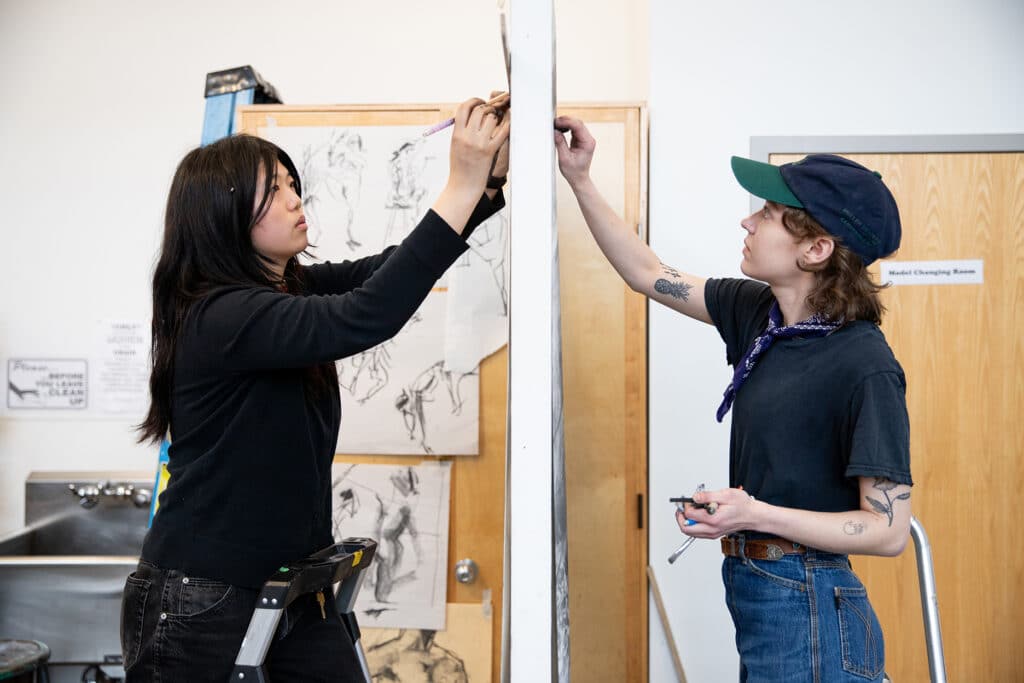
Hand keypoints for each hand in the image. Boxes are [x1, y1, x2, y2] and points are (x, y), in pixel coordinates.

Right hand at [432, 95, 510, 233]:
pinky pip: (502, 131)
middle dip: (487, 107)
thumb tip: (474, 113)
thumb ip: (463, 130)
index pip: (464, 108)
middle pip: (479, 110)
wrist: (463, 186)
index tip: (479, 102)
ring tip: (496, 121)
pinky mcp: (490, 151)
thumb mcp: (455, 145)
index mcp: (456, 134)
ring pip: (492, 118)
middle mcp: (467, 137)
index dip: (473, 101)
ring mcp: (479, 144)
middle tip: (491, 110)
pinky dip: (507, 124)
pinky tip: (508, 123)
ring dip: (496, 116)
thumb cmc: (460, 166)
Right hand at [553, 115, 595, 186]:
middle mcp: (588, 139)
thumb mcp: (564, 158)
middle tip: (554, 123)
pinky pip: (574, 129)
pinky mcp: (580, 140)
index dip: (566, 122)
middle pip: (578, 123)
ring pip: (576, 124)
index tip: (556, 123)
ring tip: (556, 126)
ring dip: (565, 123)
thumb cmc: (574, 172)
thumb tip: (555, 131)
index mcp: (588, 143)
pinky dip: (566, 127)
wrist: (579, 178)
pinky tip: (560, 129)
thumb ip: (560, 143)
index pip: (578, 126)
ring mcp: (585, 139)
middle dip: (565, 121)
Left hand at [675, 487, 758, 538]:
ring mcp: (712, 534)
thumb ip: (707, 496)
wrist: (753, 516)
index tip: (689, 499)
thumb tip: (694, 497)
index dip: (686, 506)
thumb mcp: (726, 494)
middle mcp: (712, 530)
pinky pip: (697, 533)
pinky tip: (698, 515)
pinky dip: (693, 524)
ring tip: (691, 509)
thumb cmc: (742, 505)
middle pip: (686, 529)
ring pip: (690, 532)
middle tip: (683, 507)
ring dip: (686, 521)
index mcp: (714, 520)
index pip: (689, 516)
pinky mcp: (713, 534)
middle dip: (680, 517)